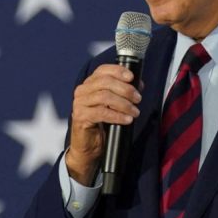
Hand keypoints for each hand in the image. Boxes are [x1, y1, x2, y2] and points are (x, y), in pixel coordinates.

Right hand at [67, 64, 142, 184]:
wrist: (89, 147)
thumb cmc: (102, 124)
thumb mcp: (114, 105)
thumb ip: (123, 93)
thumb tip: (138, 83)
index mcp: (89, 84)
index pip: (102, 70)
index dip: (118, 71)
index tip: (132, 77)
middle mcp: (82, 90)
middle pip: (105, 82)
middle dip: (125, 89)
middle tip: (138, 99)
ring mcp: (79, 103)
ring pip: (104, 96)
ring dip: (123, 104)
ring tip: (134, 112)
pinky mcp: (80, 116)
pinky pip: (102, 113)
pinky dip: (117, 116)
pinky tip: (127, 120)